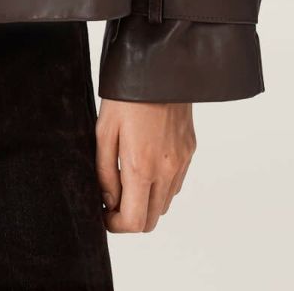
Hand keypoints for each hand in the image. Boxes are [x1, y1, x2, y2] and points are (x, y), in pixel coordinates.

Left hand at [94, 99, 194, 232]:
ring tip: (127, 180)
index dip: (116, 225)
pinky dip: (160, 187)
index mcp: (142, 167)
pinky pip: (175, 184)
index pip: (135, 221)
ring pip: (164, 204)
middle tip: (112, 200)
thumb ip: (105, 171)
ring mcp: (181, 162)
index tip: (104, 214)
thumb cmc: (125, 96)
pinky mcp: (189, 152)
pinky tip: (146, 165)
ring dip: (146, 203)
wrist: (160, 67)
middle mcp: (166, 170)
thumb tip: (109, 201)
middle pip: (151, 220)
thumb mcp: (104, 131)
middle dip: (130, 218)